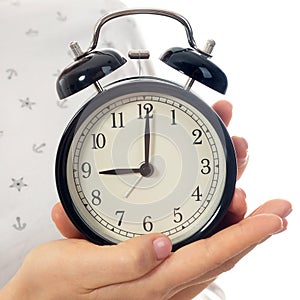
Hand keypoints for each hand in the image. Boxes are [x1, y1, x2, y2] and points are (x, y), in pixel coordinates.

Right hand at [1, 101, 290, 299]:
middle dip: (250, 220)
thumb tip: (161, 246)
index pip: (213, 255)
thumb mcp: (79, 269)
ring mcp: (158, 268)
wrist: (39, 295)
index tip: (275, 216)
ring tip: (246, 186)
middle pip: (220, 246)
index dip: (248, 235)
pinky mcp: (150, 259)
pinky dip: (212, 221)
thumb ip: (122, 261)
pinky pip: (193, 240)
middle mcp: (162, 277)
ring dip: (233, 215)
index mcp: (150, 282)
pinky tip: (218, 206)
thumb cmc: (54, 286)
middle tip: (271, 199)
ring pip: (210, 242)